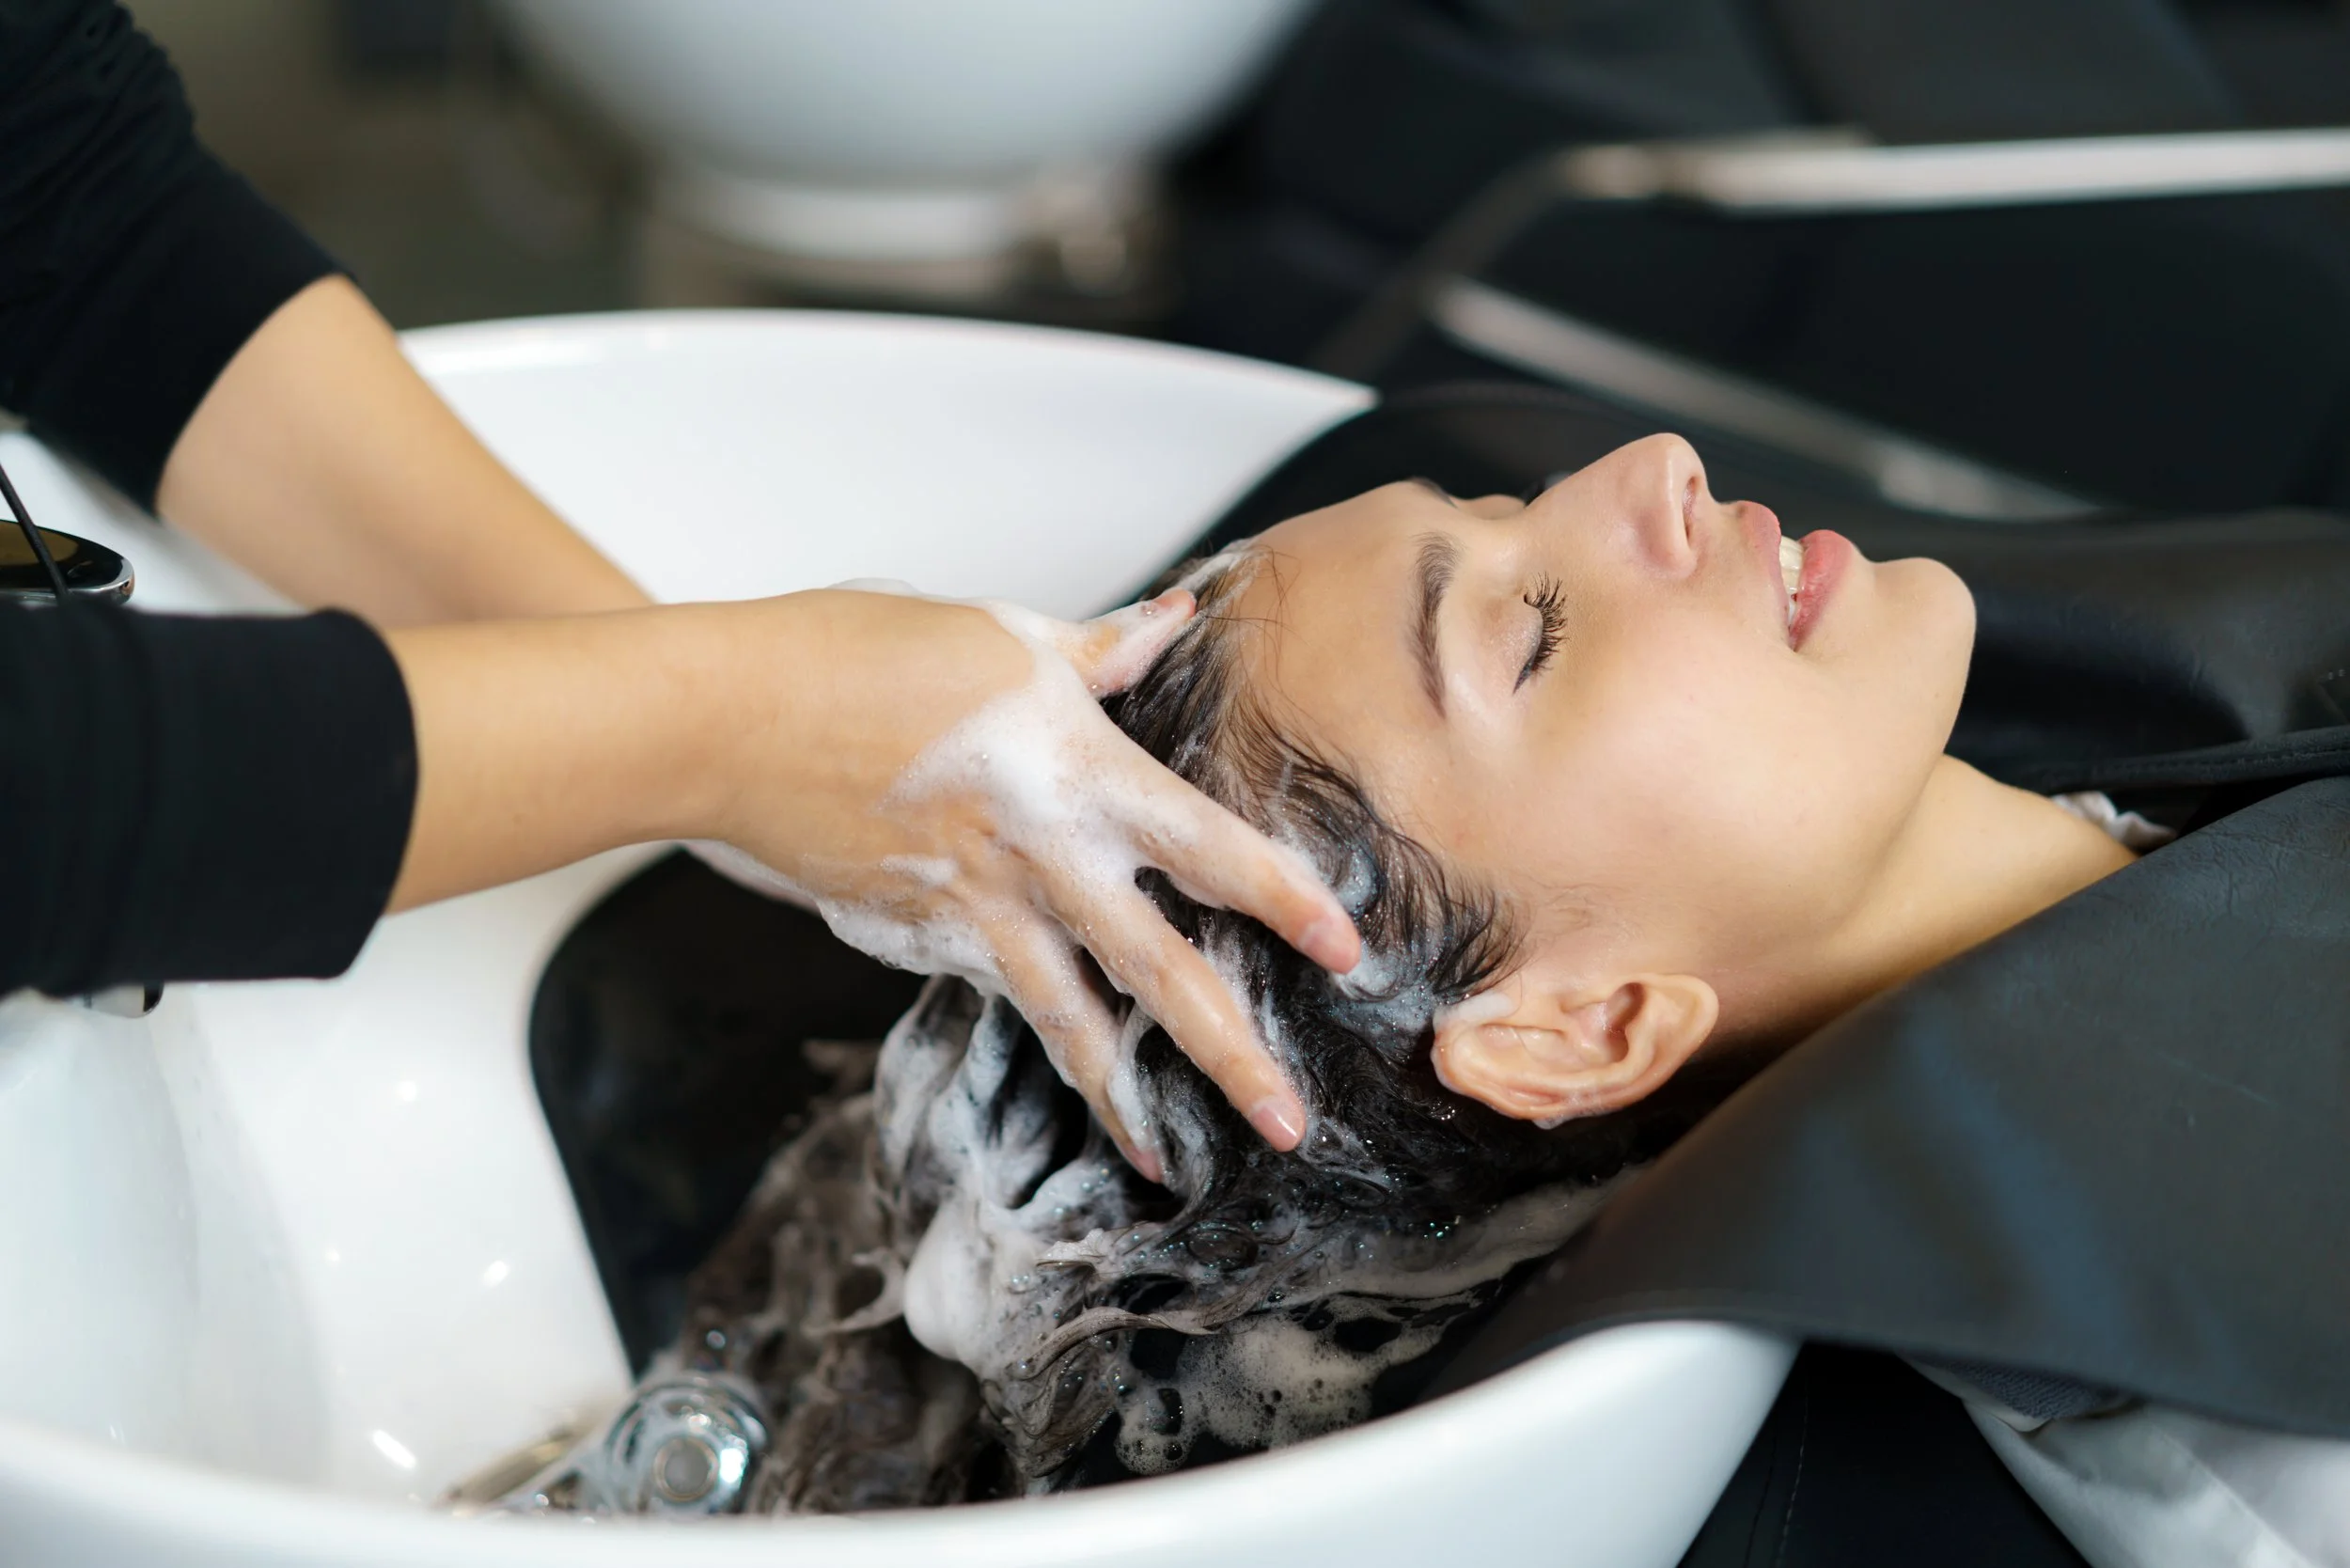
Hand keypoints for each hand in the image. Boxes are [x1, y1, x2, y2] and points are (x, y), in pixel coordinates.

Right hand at [704, 587, 1360, 1176]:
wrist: (731, 722)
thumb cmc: (860, 656)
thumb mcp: (1002, 636)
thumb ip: (1105, 648)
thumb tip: (1180, 618)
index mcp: (1078, 774)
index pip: (1210, 849)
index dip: (1285, 900)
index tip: (1346, 951)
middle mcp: (1042, 860)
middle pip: (1157, 974)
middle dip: (1231, 1056)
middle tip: (1288, 1123)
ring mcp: (977, 914)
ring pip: (1070, 1023)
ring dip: (1125, 1100)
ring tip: (1167, 1162)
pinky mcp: (917, 942)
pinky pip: (995, 993)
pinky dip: (1034, 1030)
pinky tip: (1062, 1060)